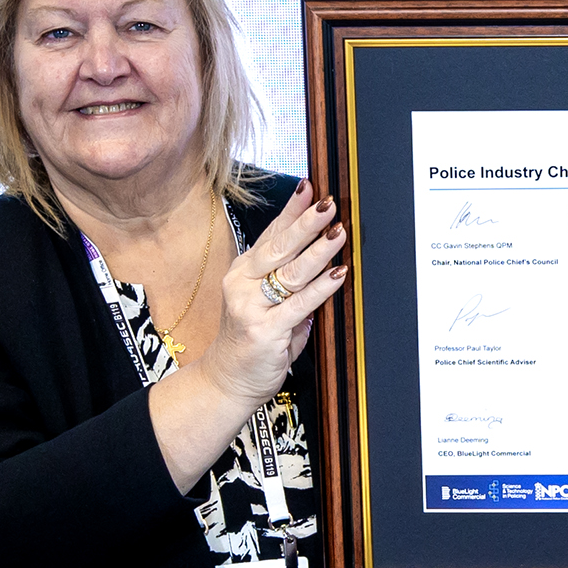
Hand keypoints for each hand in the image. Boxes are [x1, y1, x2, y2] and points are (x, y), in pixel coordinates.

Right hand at [148, 184, 349, 491]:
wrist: (227, 380)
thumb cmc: (250, 338)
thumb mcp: (262, 301)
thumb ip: (286, 280)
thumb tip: (321, 252)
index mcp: (242, 271)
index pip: (270, 234)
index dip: (291, 210)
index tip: (309, 187)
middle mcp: (242, 284)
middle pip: (280, 247)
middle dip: (307, 224)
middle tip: (329, 205)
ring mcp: (251, 307)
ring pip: (291, 272)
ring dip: (318, 251)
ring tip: (339, 233)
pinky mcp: (265, 330)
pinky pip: (299, 305)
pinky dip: (321, 289)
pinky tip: (338, 274)